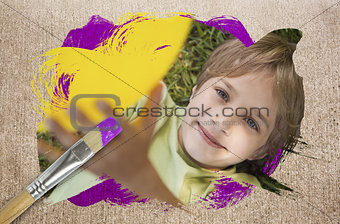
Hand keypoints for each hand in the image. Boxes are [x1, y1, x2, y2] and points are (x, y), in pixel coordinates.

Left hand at [41, 83, 181, 205]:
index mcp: (129, 138)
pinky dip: (53, 153)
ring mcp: (101, 160)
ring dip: (63, 135)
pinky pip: (70, 161)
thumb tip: (160, 82)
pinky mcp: (90, 167)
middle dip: (84, 122)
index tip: (97, 99)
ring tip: (49, 119)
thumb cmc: (142, 147)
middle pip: (97, 136)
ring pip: (80, 148)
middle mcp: (115, 149)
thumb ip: (151, 105)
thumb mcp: (148, 127)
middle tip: (70, 106)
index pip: (119, 125)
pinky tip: (39, 142)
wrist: (139, 177)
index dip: (108, 113)